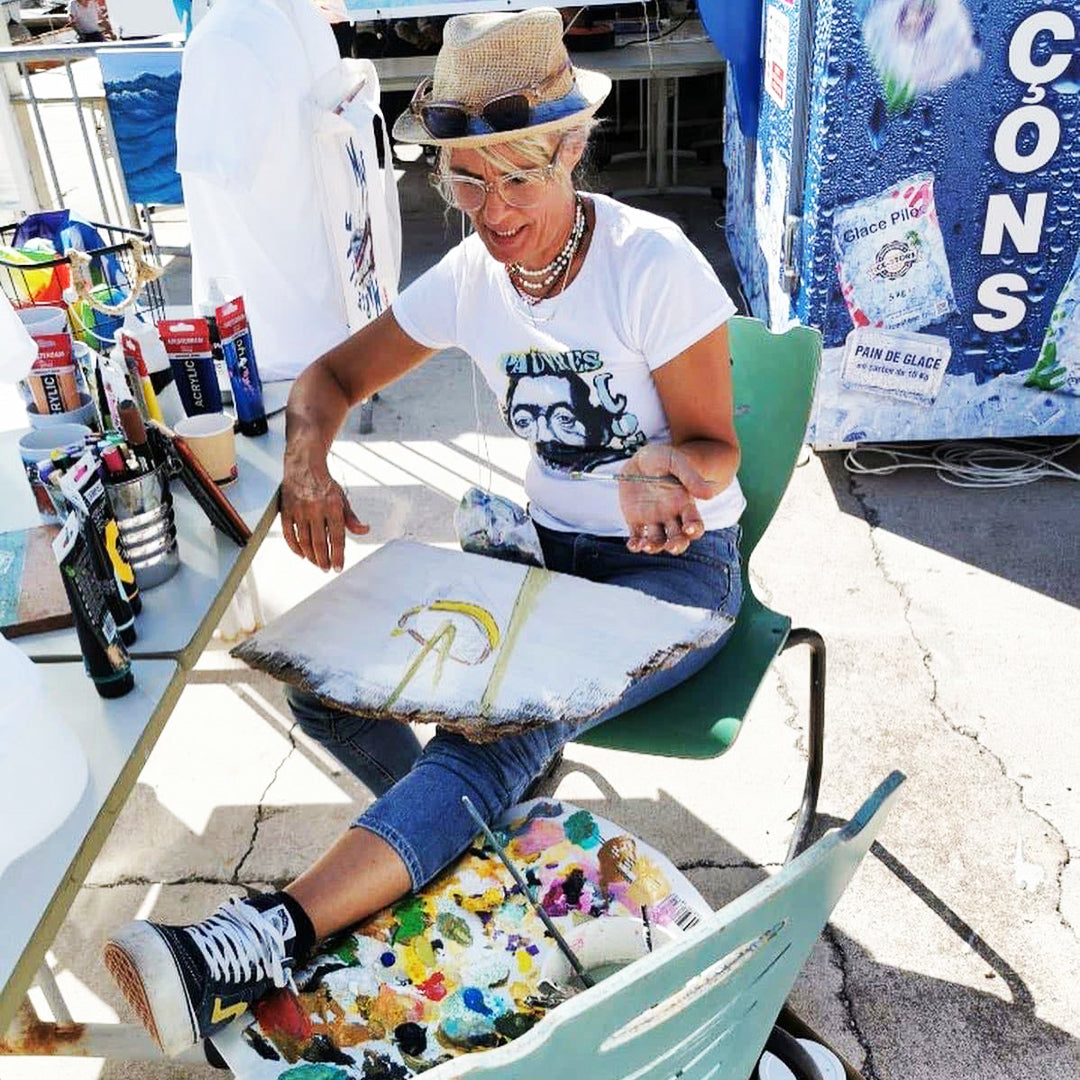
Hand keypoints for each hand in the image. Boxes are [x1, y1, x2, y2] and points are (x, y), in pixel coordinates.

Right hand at [280, 455, 367, 570]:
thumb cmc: (325, 485)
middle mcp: (316, 510)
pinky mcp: (286, 510)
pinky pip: (289, 534)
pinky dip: (294, 547)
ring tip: (316, 563)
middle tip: (326, 569)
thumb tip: (365, 530)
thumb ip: (351, 518)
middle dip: (324, 560)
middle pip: (320, 543)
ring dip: (311, 556)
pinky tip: (301, 554)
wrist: (304, 466)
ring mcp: (299, 511)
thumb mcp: (342, 499)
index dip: (338, 556)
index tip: (338, 567)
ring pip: (304, 541)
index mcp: (333, 507)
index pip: (337, 538)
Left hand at [619, 444, 712, 555]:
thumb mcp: (676, 462)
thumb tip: (710, 494)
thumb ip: (691, 477)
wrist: (639, 457)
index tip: (689, 529)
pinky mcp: (636, 520)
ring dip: (655, 547)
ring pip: (658, 541)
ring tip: (647, 546)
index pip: (695, 523)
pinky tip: (634, 544)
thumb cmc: (662, 457)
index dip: (695, 529)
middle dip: (677, 545)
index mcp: (684, 503)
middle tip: (671, 546)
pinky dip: (635, 545)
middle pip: (678, 538)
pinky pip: (637, 537)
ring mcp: (653, 519)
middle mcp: (671, 515)